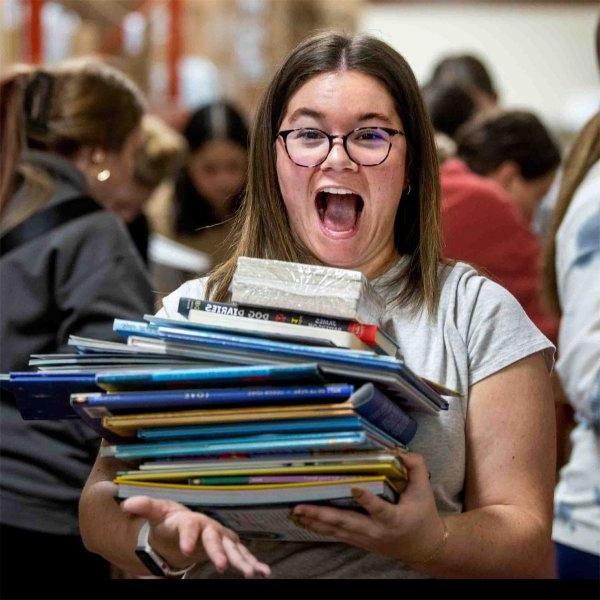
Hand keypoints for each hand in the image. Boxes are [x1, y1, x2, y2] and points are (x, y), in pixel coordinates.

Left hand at [121, 495, 270, 577]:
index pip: (189, 526)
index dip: (188, 536)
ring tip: (251, 573)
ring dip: (242, 560)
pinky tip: (264, 572)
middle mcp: (208, 527)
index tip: (186, 549)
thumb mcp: (157, 514)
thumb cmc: (170, 521)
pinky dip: (253, 562)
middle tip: (221, 565)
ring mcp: (219, 537)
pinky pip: (241, 555)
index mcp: (190, 520)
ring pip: (232, 548)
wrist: (182, 525)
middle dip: (218, 551)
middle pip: (214, 538)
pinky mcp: (226, 546)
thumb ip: (145, 507)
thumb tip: (127, 504)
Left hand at [290, 452, 445, 565]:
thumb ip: (415, 467)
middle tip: (300, 507)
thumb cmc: (423, 515)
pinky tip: (303, 520)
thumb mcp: (423, 490)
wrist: (423, 548)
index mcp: (394, 519)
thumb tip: (399, 450)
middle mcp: (376, 531)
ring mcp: (365, 539)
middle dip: (322, 515)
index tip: (354, 488)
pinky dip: (319, 527)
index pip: (380, 509)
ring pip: (336, 531)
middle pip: (346, 523)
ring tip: (295, 512)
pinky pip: (336, 534)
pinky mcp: (358, 541)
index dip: (367, 500)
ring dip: (314, 521)